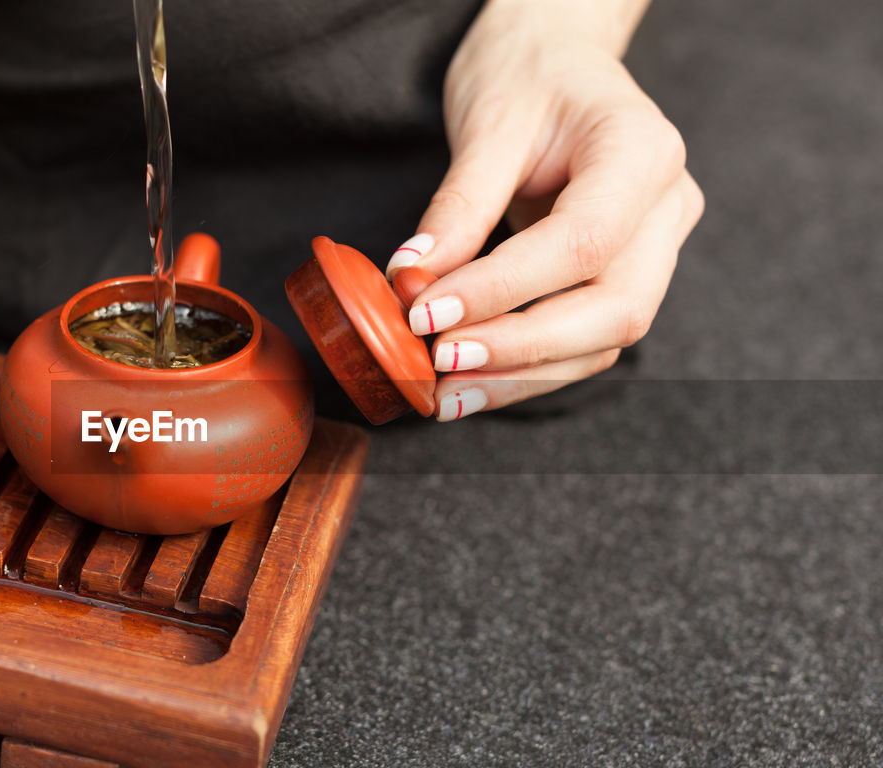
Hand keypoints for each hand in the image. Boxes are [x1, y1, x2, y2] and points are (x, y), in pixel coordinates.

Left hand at [385, 0, 703, 420]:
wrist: (558, 61)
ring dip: (521, 376)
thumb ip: (459, 205)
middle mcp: (667, 206)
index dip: (502, 290)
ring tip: (444, 391)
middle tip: (439, 362)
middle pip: (616, 309)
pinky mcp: (629, 277)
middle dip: (521, 349)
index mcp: (643, 151)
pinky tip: (470, 383)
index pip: (581, 243)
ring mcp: (658, 247)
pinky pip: (586, 341)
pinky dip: (527, 370)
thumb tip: (415, 279)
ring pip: (605, 339)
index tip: (428, 313)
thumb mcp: (488, 122)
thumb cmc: (528, 76)